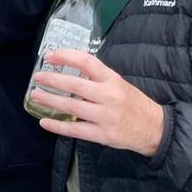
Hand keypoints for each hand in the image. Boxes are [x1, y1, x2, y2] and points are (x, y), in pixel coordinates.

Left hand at [31, 48, 165, 156]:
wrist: (156, 129)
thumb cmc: (133, 103)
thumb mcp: (119, 84)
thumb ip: (96, 77)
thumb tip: (67, 69)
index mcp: (113, 80)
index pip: (87, 61)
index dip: (66, 56)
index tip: (49, 56)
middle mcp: (109, 96)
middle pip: (75, 85)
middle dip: (52, 80)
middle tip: (37, 78)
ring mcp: (106, 116)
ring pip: (72, 106)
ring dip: (50, 100)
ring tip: (35, 96)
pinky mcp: (103, 134)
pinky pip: (76, 129)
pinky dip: (58, 126)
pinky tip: (44, 122)